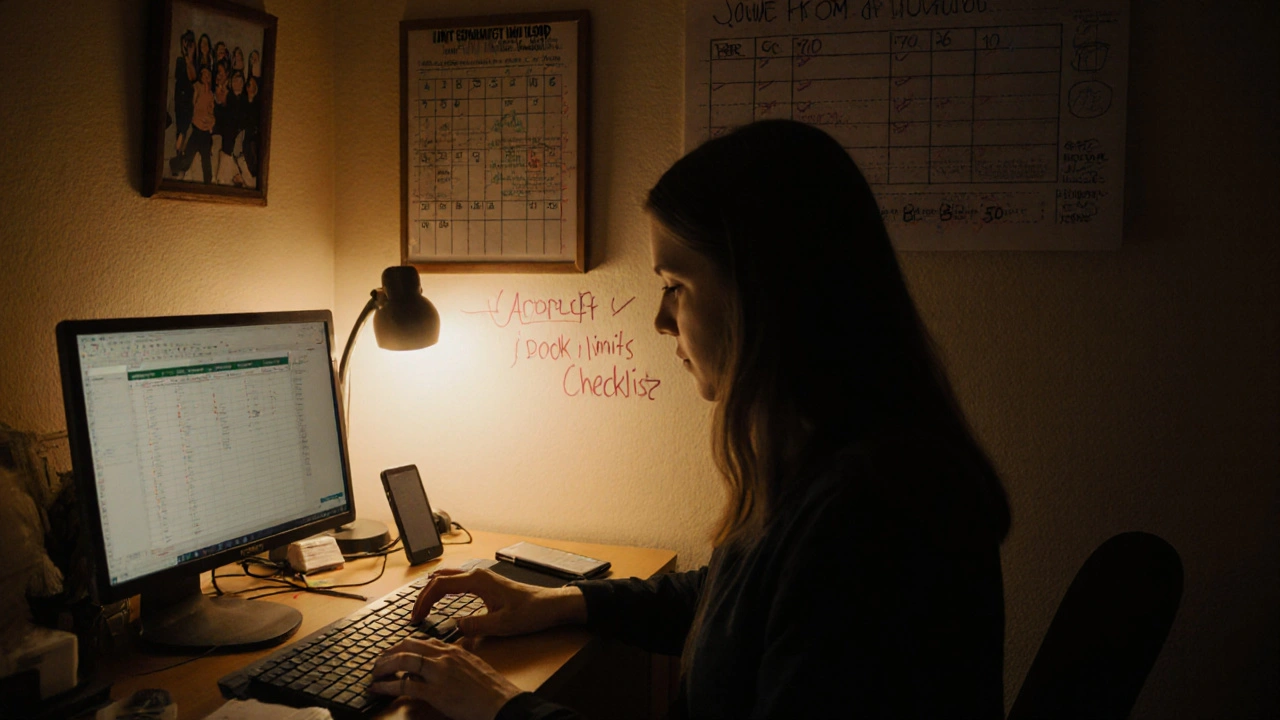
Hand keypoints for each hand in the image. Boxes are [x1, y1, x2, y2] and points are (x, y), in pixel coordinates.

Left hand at [372, 637, 520, 719]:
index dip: (403, 645)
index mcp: (453, 650)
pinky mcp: (436, 692)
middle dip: (388, 652)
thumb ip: (460, 656)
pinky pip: (404, 685)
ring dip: (383, 666)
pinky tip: (378, 689)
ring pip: (402, 660)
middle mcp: (444, 657)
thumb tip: (451, 655)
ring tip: (374, 674)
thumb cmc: (491, 688)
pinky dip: (387, 686)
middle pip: (408, 645)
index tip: (393, 652)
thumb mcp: (474, 665)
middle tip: (378, 662)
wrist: (502, 702)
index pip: (422, 640)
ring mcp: (439, 673)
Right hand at [412, 567, 585, 636]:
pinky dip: (443, 590)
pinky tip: (440, 600)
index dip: (424, 601)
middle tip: (414, 616)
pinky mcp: (485, 583)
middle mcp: (477, 574)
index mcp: (477, 580)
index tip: (416, 618)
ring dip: (432, 592)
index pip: (440, 586)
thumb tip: (455, 627)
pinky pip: (457, 582)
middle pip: (440, 580)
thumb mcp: (502, 624)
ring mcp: (481, 577)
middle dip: (423, 596)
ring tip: (422, 608)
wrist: (550, 605)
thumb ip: (475, 626)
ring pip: (447, 578)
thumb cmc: (530, 612)